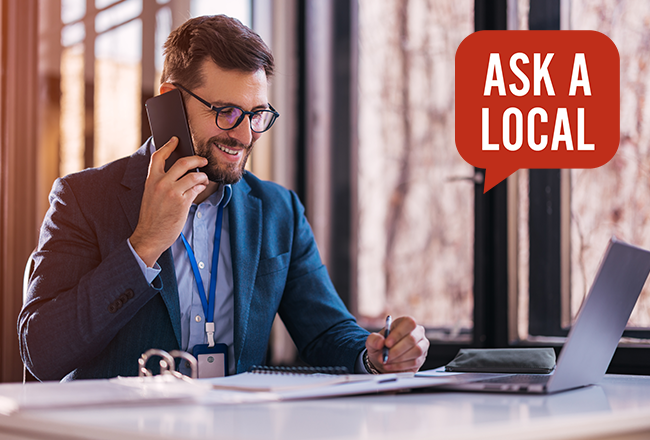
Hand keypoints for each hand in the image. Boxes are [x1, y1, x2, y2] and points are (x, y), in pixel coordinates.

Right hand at [130, 137, 208, 266]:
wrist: (150, 235)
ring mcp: (172, 192)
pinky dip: (201, 187)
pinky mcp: (182, 202)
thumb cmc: (152, 216)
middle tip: (203, 161)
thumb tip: (180, 172)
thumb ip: (161, 182)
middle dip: (197, 159)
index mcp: (151, 180)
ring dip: (202, 176)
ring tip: (203, 180)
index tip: (176, 139)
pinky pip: (196, 189)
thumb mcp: (151, 194)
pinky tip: (200, 188)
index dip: (168, 145)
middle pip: (183, 163)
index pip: (158, 156)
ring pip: (193, 175)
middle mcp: (161, 183)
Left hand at [365, 316, 428, 372]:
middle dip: (397, 350)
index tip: (387, 343)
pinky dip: (400, 365)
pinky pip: (415, 362)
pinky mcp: (421, 358)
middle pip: (412, 339)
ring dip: (399, 359)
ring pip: (416, 351)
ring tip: (386, 361)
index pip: (408, 323)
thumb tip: (381, 342)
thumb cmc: (380, 346)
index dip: (398, 333)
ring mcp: (422, 345)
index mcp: (405, 322)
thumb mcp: (372, 341)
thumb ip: (374, 339)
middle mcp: (417, 332)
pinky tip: (390, 366)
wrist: (384, 359)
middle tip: (385, 357)